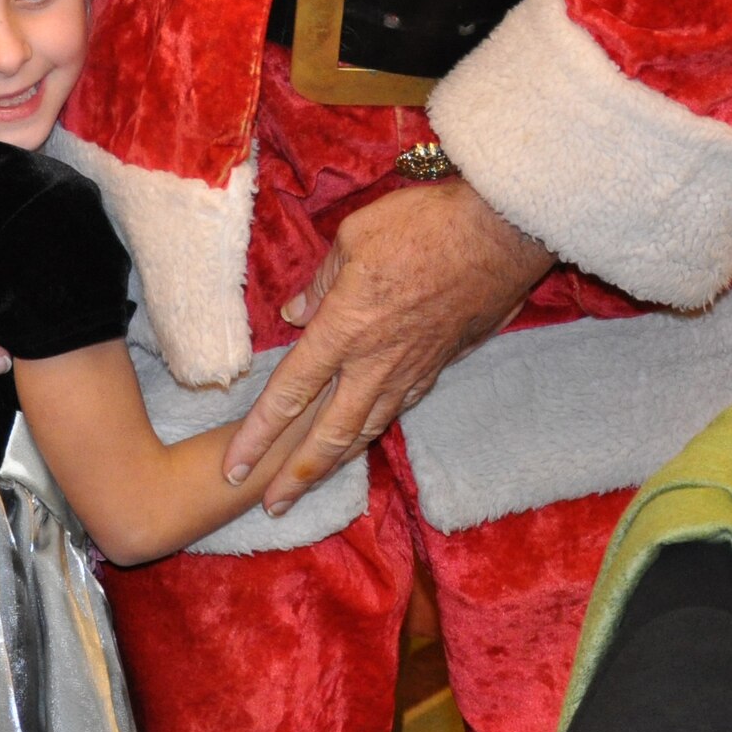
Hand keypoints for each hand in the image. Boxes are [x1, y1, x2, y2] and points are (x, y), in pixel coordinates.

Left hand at [221, 180, 554, 514]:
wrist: (498, 237)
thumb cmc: (422, 225)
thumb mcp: (355, 237)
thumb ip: (321, 281)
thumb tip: (296, 313)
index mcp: (343, 330)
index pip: (289, 393)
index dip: (257, 435)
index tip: (233, 467)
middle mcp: (373, 363)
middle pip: (327, 435)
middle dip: (294, 476)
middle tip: (269, 505)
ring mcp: (409, 370)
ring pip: (365, 431)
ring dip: (333, 464)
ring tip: (309, 486)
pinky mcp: (437, 366)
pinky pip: (397, 410)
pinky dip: (374, 430)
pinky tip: (364, 435)